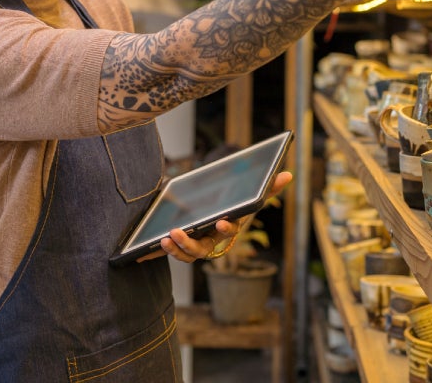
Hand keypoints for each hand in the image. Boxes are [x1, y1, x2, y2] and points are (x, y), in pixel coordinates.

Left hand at [139, 171, 292, 263]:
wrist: (212, 216)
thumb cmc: (232, 207)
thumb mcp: (247, 196)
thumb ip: (268, 189)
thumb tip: (289, 174)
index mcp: (227, 228)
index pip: (229, 231)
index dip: (225, 228)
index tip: (220, 222)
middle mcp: (212, 242)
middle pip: (202, 249)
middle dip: (189, 244)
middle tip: (176, 233)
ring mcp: (196, 247)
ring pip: (186, 255)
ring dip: (175, 249)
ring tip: (164, 238)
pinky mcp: (180, 248)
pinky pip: (170, 254)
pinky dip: (157, 253)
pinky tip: (142, 251)